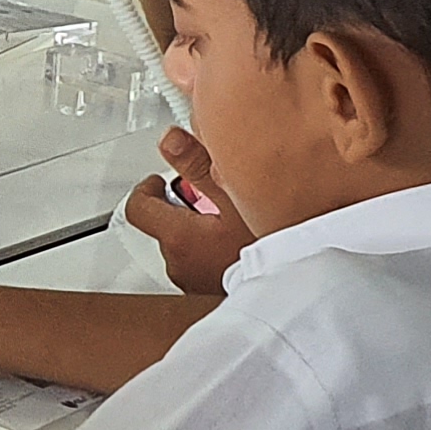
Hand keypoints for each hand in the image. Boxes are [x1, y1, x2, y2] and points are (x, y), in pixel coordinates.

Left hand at [122, 127, 253, 295]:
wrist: (294, 278)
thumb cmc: (268, 241)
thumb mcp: (235, 193)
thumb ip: (197, 164)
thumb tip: (171, 141)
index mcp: (178, 237)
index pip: (137, 208)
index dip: (147, 188)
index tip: (161, 181)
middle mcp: (178, 262)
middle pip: (161, 223)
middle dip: (180, 206)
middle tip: (211, 197)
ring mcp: (191, 279)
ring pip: (180, 241)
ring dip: (196, 227)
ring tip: (227, 218)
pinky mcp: (206, 288)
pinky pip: (196, 259)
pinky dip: (207, 247)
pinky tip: (233, 238)